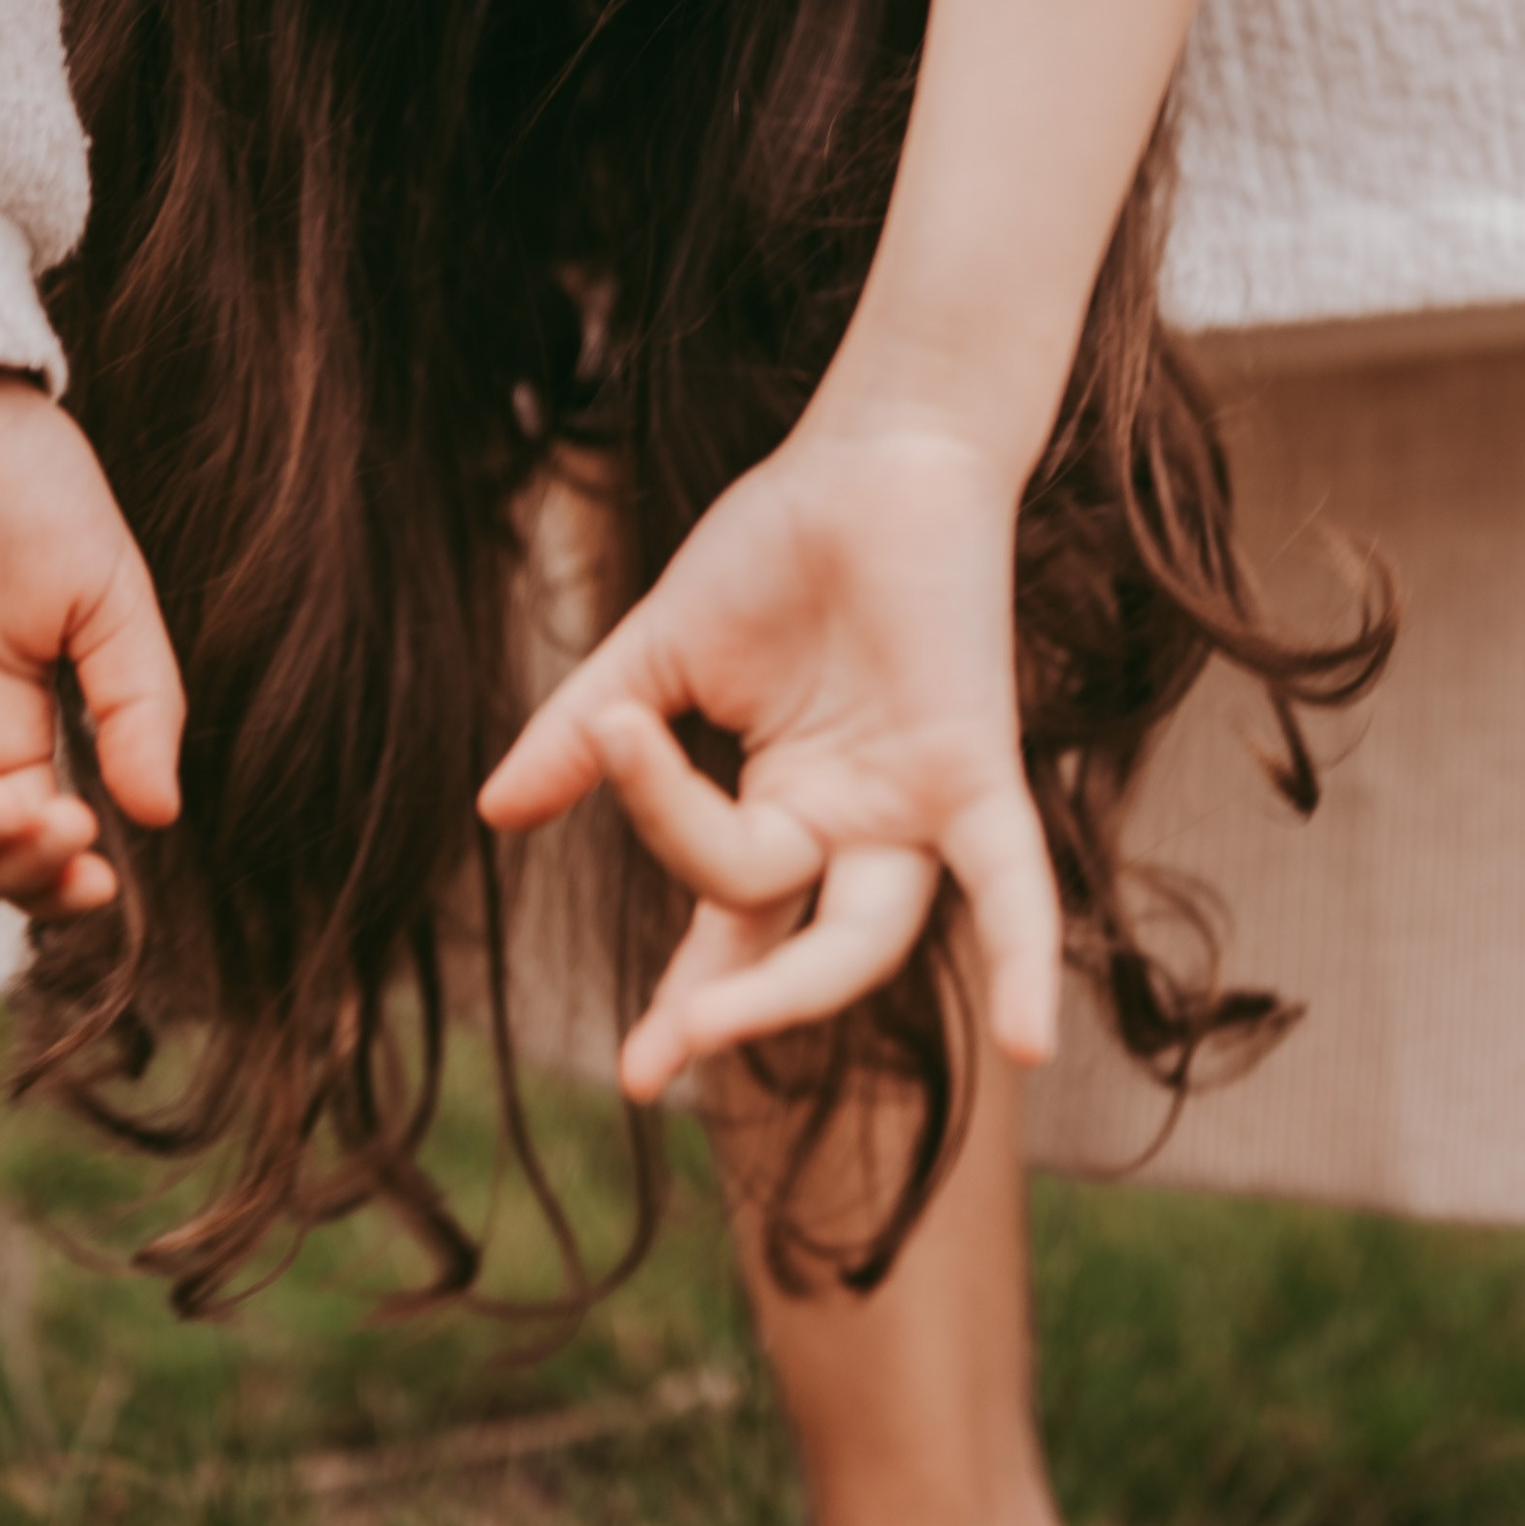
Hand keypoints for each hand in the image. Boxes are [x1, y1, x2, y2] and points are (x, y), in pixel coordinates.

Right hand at [480, 402, 1058, 1102]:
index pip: (729, 923)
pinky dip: (1021, 952)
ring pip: (868, 931)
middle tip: (657, 1061)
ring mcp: (915, 803)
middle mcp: (855, 825)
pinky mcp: (971, 767)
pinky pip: (1008, 876)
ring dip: (796, 986)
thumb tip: (494, 813)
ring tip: (703, 1028)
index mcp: (786, 807)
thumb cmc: (779, 540)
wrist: (871, 450)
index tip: (638, 1075)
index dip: (689, 1000)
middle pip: (796, 948)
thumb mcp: (658, 651)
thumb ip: (583, 735)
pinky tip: (1030, 1044)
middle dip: (729, 1005)